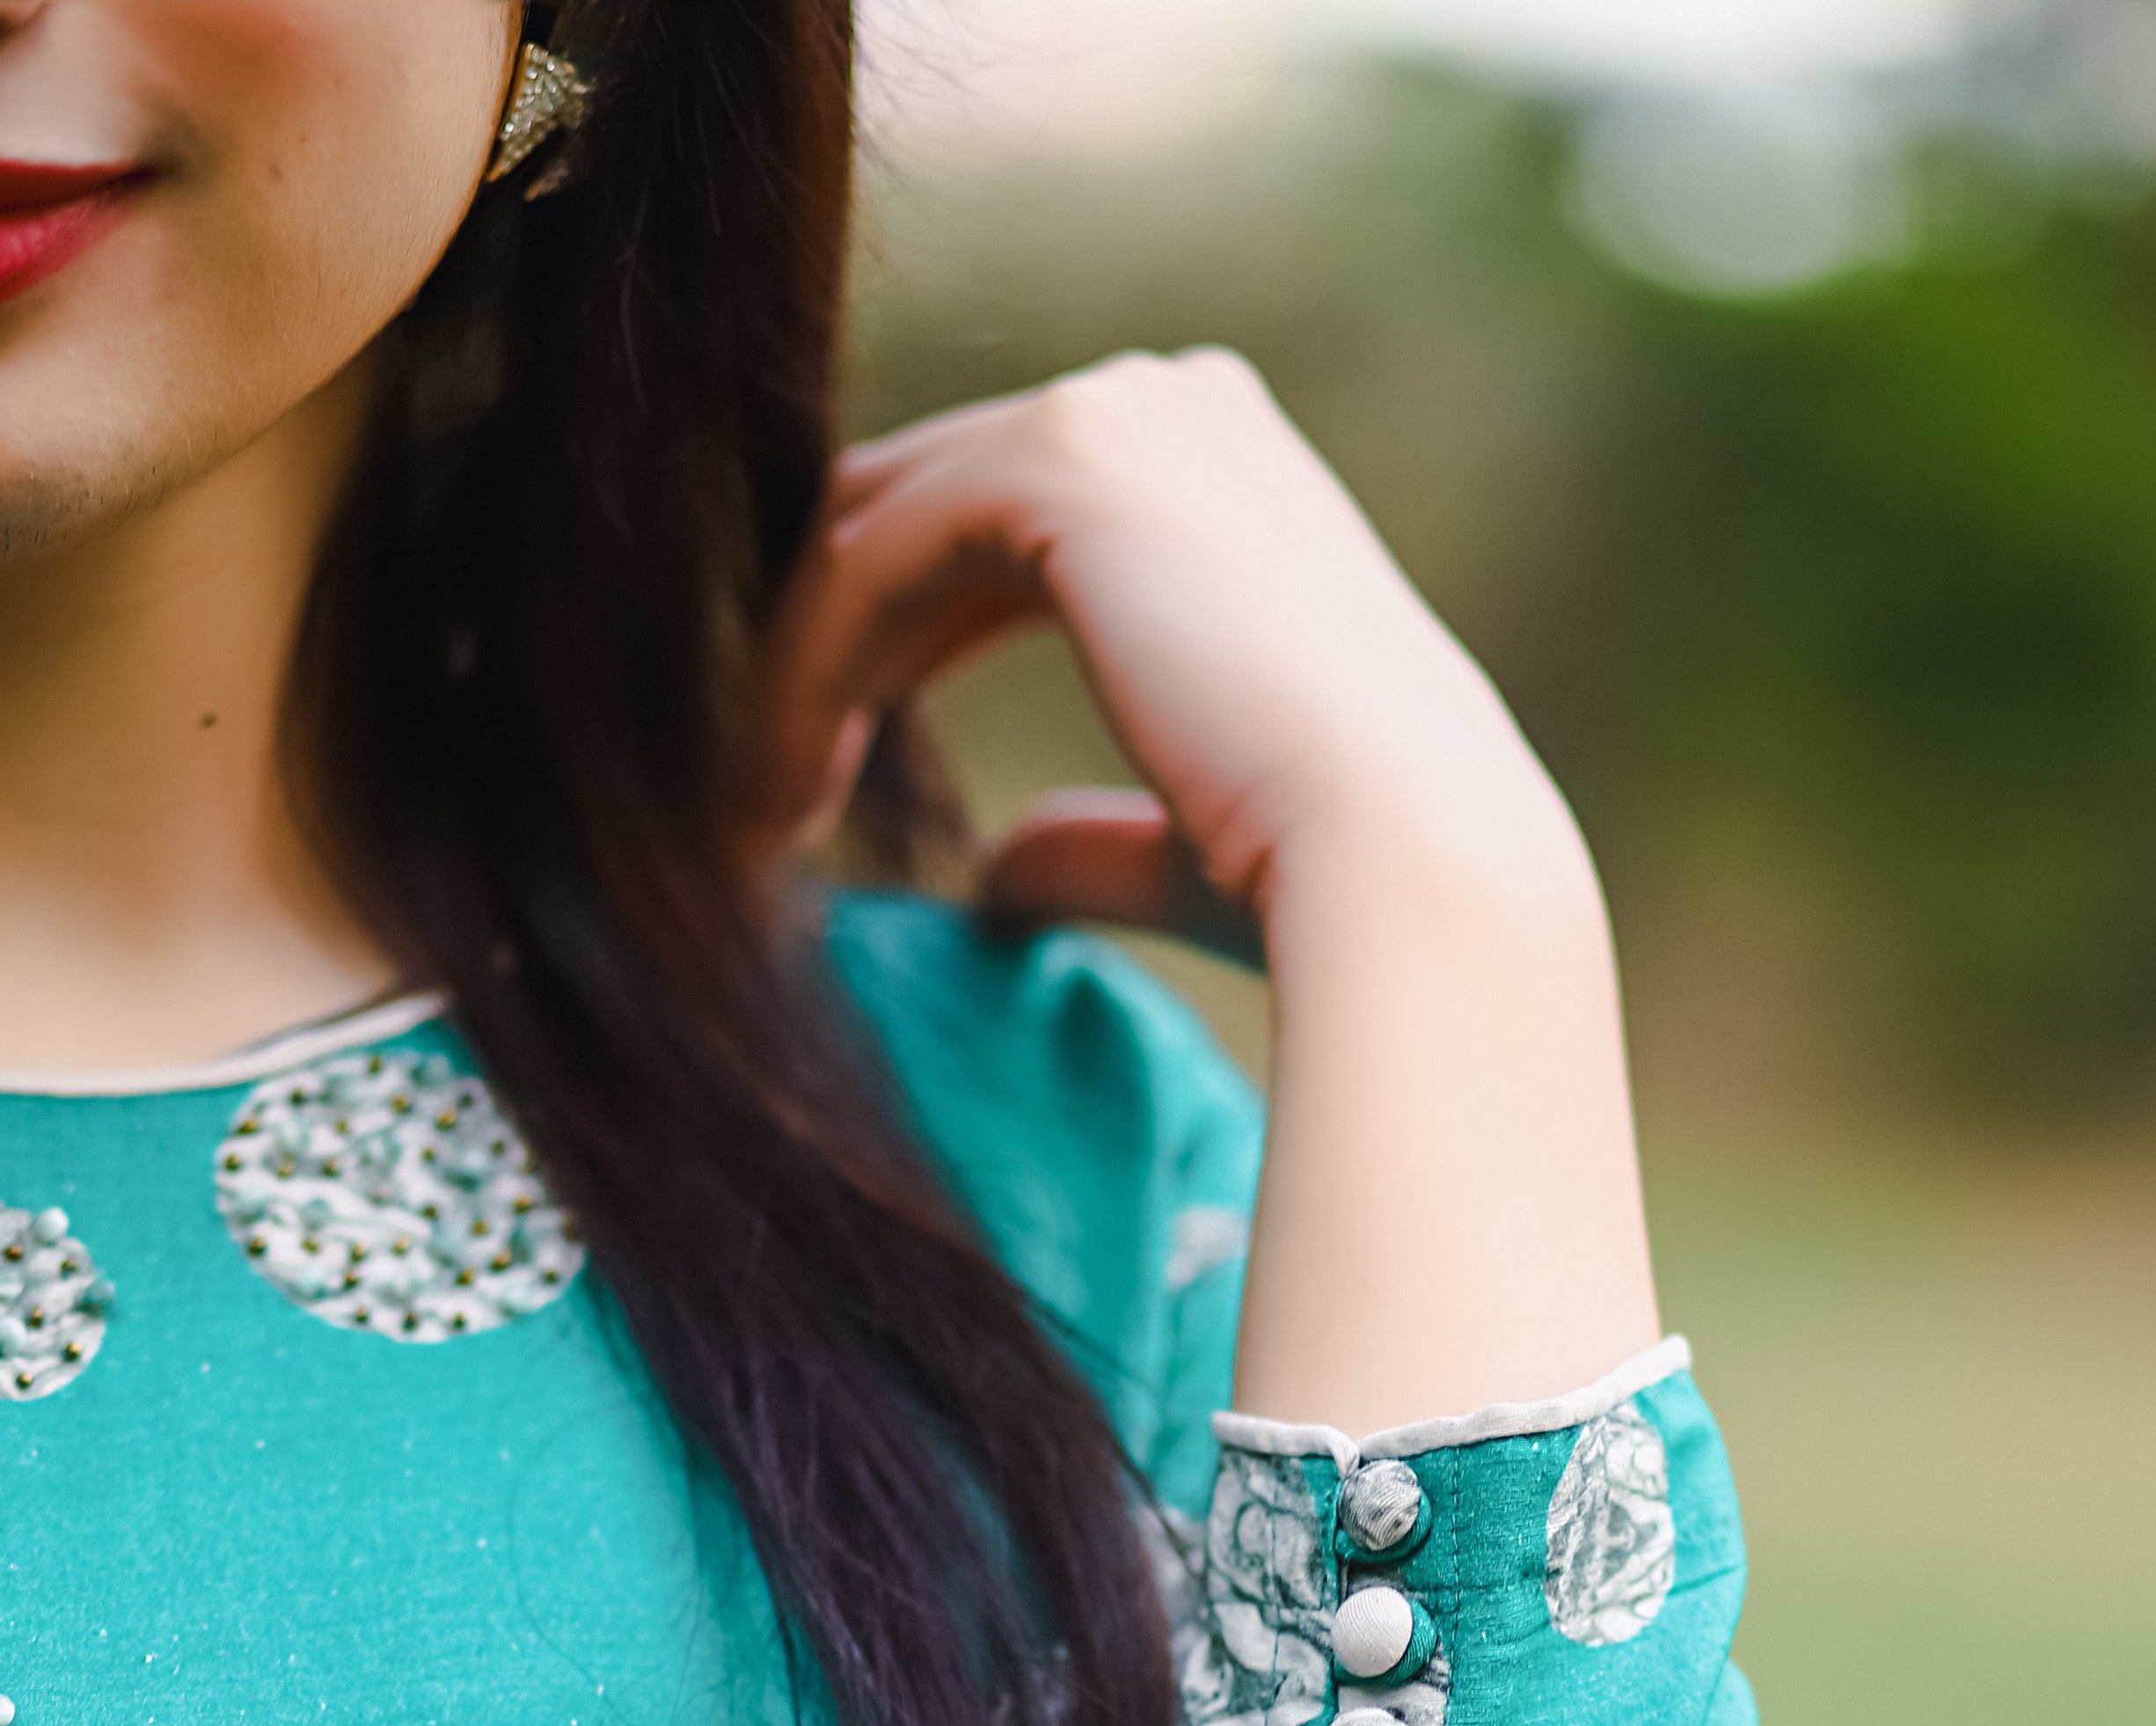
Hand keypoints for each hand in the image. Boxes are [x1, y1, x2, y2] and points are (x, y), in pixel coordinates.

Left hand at [760, 348, 1585, 932]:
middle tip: (763, 797)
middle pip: (920, 503)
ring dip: (795, 674)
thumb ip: (1094, 834)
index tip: (833, 786)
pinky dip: (802, 673)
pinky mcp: (1060, 461)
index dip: (895, 647)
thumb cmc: (1329, 887)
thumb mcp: (1188, 842)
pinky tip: (778, 798)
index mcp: (1226, 474)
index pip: (998, 525)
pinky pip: (868, 554)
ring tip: (752, 819)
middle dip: (826, 648)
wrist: (1404, 867)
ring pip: (878, 528)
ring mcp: (1122, 414)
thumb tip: (999, 872)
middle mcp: (1176, 408)